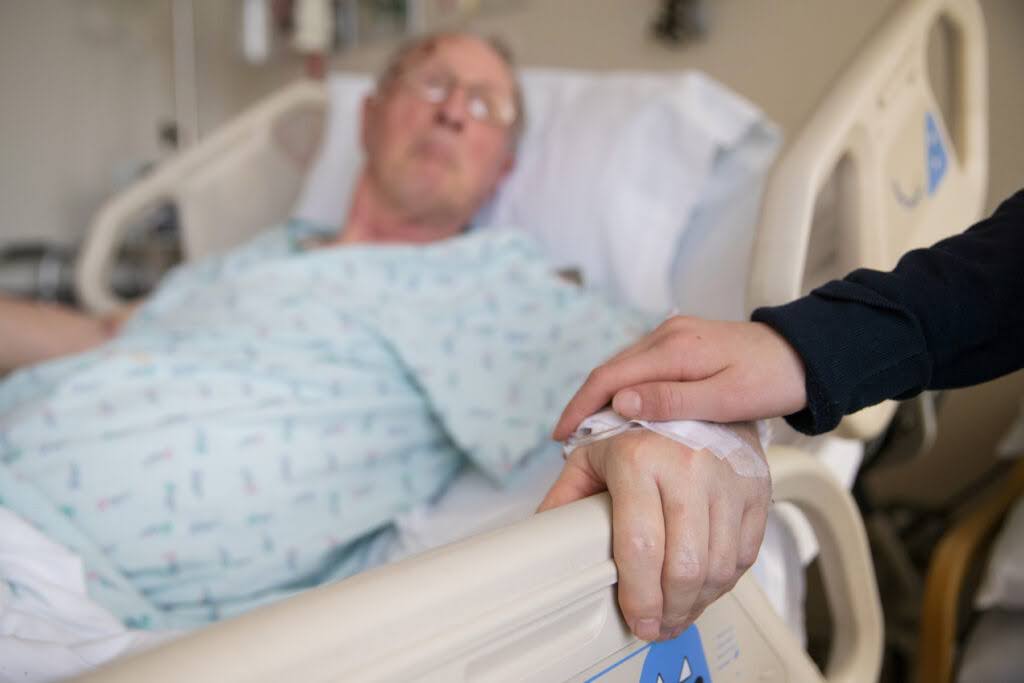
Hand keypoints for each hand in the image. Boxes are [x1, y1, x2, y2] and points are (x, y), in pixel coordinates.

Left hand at [537, 428, 770, 641]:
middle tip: (656, 625)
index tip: (636, 618)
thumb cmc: (640, 427)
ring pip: (716, 568)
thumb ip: (567, 497)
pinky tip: (702, 587)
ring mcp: (727, 480)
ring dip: (696, 604)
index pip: (639, 546)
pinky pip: (743, 555)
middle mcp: (688, 467)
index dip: (638, 596)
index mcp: (639, 458)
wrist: (699, 391)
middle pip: (683, 567)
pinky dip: (722, 582)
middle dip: (668, 610)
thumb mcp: (594, 452)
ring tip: (677, 613)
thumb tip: (541, 538)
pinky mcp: (755, 490)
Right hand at [552, 316, 806, 440]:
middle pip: (610, 371)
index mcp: (674, 349)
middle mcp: (667, 335)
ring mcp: (673, 336)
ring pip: (623, 369)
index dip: (580, 406)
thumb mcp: (724, 399)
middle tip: (570, 440)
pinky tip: (622, 411)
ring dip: (602, 398)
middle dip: (585, 404)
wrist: (806, 354)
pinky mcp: (682, 343)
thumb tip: (619, 403)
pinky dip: (623, 389)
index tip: (562, 435)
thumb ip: (671, 400)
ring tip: (590, 431)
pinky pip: (640, 366)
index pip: (609, 377)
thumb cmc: (771, 380)